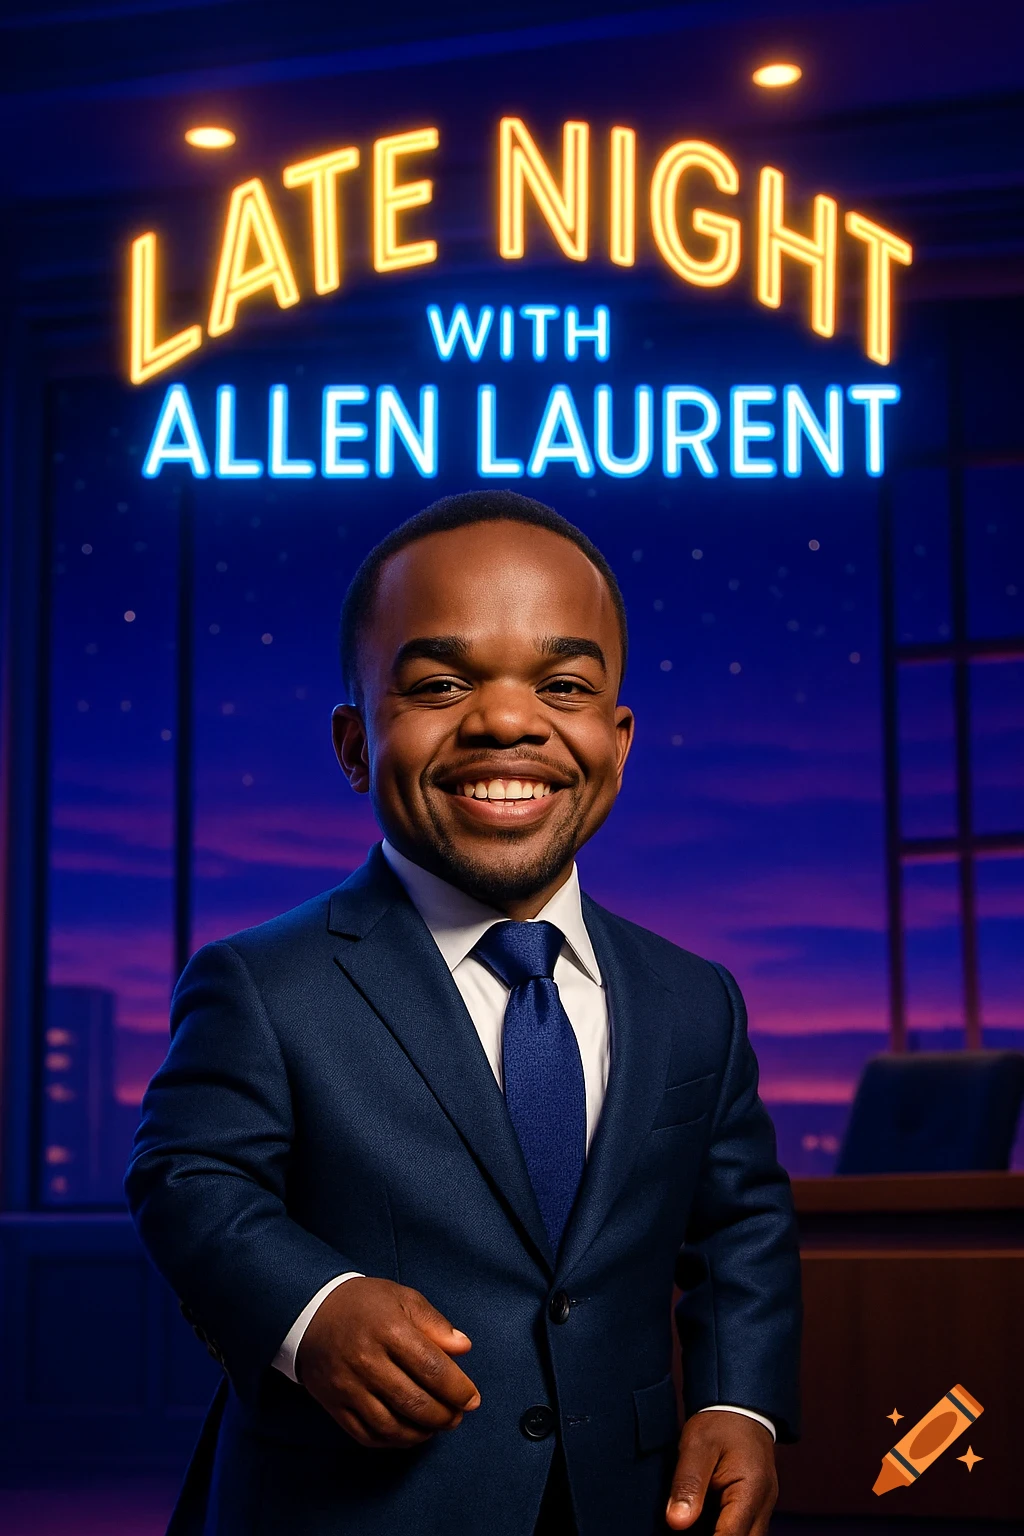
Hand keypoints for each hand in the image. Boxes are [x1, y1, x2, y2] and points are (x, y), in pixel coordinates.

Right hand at [296, 1277, 480, 1448]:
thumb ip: (435, 1324)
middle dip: (444, 1416)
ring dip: (421, 1433)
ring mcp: (348, 1386)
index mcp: (389, 1330)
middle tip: (457, 1416)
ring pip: (392, 1425)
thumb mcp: (403, 1298)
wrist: (311, 1312)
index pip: (432, 1368)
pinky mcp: (334, 1404)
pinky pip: (367, 1435)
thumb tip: (464, 1348)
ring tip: (437, 1427)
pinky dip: (392, 1441)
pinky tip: (408, 1433)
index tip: (472, 1399)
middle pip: (414, 1402)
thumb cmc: (364, 1304)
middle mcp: (368, 1361)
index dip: (458, 1389)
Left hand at [666, 1411, 776, 1533]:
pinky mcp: (752, 1510)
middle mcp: (762, 1506)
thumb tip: (676, 1522)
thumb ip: (688, 1483)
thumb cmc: (720, 1423)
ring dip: (719, 1535)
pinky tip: (697, 1522)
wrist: (740, 1407)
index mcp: (752, 1490)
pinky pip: (740, 1531)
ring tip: (690, 1524)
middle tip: (685, 1528)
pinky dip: (721, 1530)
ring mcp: (760, 1510)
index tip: (683, 1534)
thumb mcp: (697, 1445)